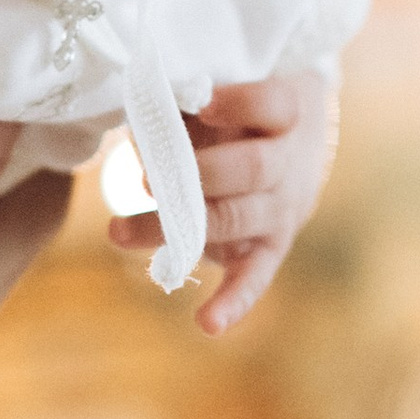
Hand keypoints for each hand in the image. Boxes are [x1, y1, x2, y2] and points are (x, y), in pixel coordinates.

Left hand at [108, 68, 338, 334]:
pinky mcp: (270, 248)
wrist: (301, 149)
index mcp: (285, 114)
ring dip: (178, 230)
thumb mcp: (224, 95)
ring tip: (118, 233)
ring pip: (236, 220)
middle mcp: (289, 165)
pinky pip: (254, 278)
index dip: (240, 104)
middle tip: (145, 178)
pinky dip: (232, 303)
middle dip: (199, 174)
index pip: (272, 105)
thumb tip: (138, 113)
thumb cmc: (241, 114)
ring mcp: (282, 210)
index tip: (202, 102)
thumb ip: (187, 101)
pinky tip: (206, 323)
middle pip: (253, 169)